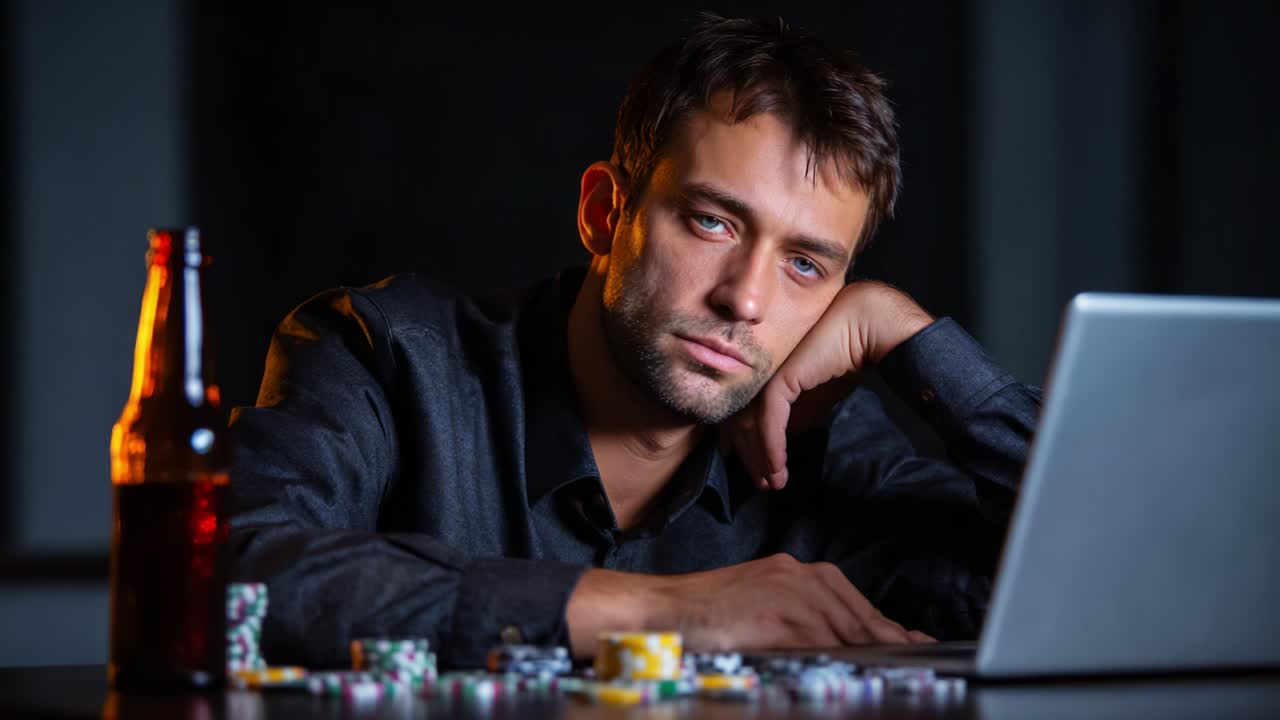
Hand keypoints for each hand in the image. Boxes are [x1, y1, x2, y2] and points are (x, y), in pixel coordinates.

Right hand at [565, 555, 933, 656]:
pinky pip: (823, 640)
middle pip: (862, 618)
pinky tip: (862, 670)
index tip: (919, 644)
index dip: (892, 631)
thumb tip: (848, 646)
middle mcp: (804, 575)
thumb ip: (807, 623)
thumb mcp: (768, 611)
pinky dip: (846, 658)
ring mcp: (792, 591)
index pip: (859, 608)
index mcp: (803, 573)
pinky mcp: (779, 611)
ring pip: (849, 630)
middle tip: (924, 654)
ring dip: (876, 653)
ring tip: (902, 667)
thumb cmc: (713, 615)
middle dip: (893, 642)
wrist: (666, 609)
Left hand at [727, 280, 932, 489]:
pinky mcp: (780, 380)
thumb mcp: (819, 391)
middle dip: (749, 456)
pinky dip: (772, 450)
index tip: (752, 467)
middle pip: (739, 420)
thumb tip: (787, 434)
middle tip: (761, 484)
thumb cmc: (848, 352)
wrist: (868, 326)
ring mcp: (766, 374)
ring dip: (760, 459)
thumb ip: (801, 410)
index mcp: (765, 369)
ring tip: (772, 483)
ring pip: (749, 425)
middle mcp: (759, 370)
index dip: (744, 441)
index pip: (742, 408)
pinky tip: (778, 469)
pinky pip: (768, 423)